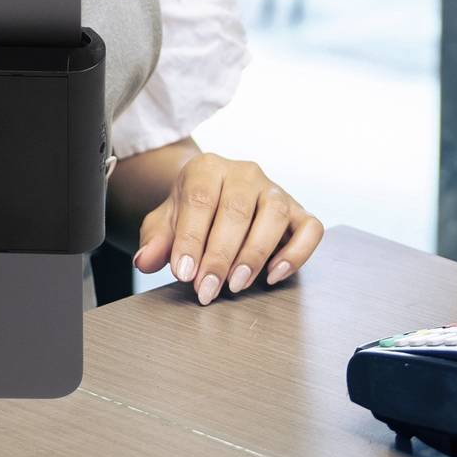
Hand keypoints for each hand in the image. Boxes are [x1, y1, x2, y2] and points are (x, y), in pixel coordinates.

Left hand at [131, 150, 322, 303]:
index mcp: (208, 168)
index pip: (200, 199)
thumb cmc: (191, 213)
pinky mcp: (299, 211)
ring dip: (255, 253)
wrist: (216, 198)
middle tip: (207, 289)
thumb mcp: (164, 223)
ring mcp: (276, 190)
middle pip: (236, 209)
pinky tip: (274, 274)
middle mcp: (245, 173)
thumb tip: (146, 260)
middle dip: (220, 255)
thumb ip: (155, 240)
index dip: (192, 238)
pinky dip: (297, 253)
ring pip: (275, 214)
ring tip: (237, 284)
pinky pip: (310, 228)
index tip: (184, 272)